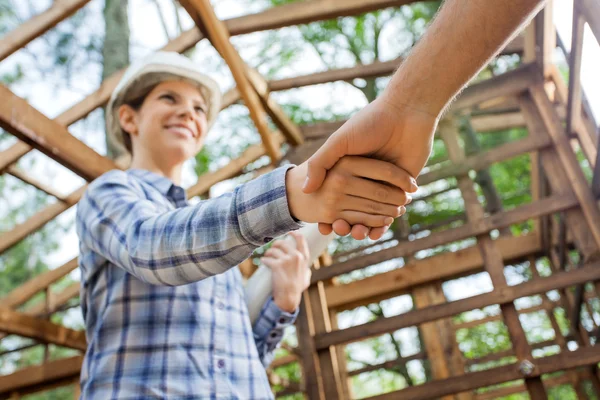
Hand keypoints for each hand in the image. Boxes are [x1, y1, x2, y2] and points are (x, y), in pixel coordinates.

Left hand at [261, 231, 310, 312]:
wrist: (289, 297)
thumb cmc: (297, 289)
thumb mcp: (306, 278)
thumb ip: (306, 271)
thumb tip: (307, 269)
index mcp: (304, 258)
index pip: (301, 239)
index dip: (294, 233)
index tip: (288, 232)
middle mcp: (296, 256)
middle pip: (282, 243)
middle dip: (275, 244)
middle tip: (272, 249)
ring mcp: (286, 260)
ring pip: (273, 250)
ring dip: (268, 253)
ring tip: (266, 257)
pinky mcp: (277, 265)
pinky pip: (267, 259)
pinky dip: (264, 261)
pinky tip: (263, 262)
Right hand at [303, 95, 437, 239]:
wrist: (406, 112)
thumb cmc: (369, 123)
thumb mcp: (339, 142)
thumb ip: (320, 164)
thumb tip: (305, 190)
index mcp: (347, 167)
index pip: (335, 196)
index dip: (328, 212)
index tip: (324, 225)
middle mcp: (364, 177)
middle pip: (353, 208)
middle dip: (347, 223)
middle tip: (340, 229)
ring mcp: (383, 183)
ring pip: (370, 213)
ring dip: (363, 226)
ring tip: (356, 232)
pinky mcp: (402, 188)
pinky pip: (389, 212)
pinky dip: (381, 225)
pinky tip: (373, 232)